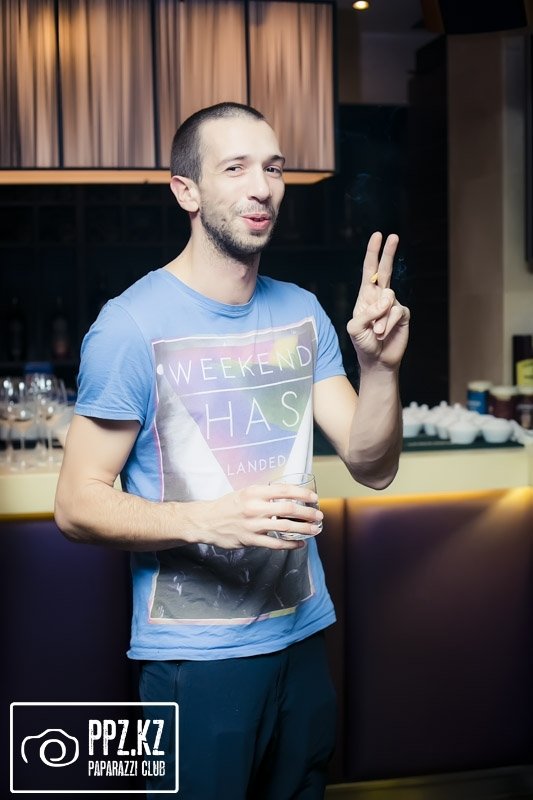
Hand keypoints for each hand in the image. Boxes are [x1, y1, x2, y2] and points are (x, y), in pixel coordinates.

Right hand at [191, 483, 323, 549]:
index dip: (302, 493)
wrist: (206, 521)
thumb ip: (264, 494)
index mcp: (254, 492)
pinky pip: (275, 544)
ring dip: (304, 529)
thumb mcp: (245, 493)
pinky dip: (290, 544)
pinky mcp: (250, 540)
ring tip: (315, 530)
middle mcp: (254, 507)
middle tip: (319, 515)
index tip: (314, 497)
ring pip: (285, 527)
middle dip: (307, 512)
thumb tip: (288, 495)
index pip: (284, 490)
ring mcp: (253, 524)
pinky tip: (299, 544)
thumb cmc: (228, 505)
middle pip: (288, 509)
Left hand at [347, 231, 409, 370]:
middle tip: (393, 236)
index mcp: (365, 296)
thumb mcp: (355, 327)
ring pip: (388, 300)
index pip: (369, 270)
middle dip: (388, 253)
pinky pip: (396, 312)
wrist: (377, 361)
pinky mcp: (403, 315)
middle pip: (385, 270)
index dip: (373, 253)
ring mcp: (393, 305)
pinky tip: (383, 333)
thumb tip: (387, 300)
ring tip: (376, 333)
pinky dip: (388, 323)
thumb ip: (367, 312)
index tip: (378, 236)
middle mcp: (380, 297)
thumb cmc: (362, 343)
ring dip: (380, 319)